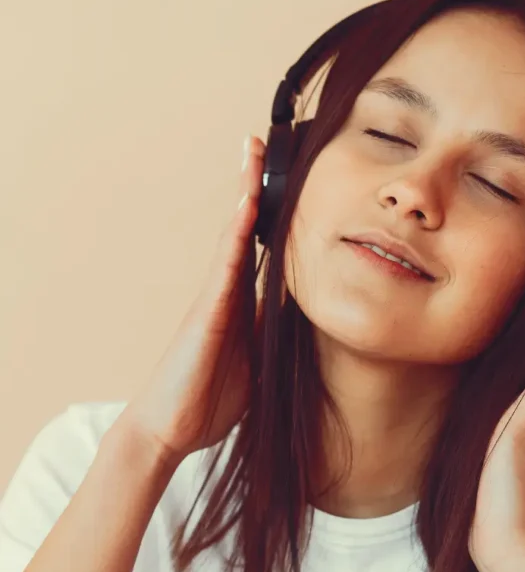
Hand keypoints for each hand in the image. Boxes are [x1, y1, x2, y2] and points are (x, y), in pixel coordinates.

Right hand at [123, 135, 266, 467]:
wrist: (170, 430)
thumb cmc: (210, 399)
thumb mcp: (260, 365)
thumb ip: (276, 340)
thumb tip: (307, 326)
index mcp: (242, 304)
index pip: (265, 251)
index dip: (277, 216)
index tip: (294, 181)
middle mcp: (227, 293)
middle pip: (246, 230)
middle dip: (256, 186)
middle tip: (267, 141)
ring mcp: (215, 299)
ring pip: (234, 236)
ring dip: (245, 193)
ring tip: (254, 151)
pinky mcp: (207, 313)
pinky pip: (225, 267)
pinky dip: (237, 234)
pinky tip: (248, 206)